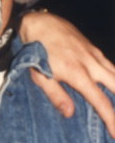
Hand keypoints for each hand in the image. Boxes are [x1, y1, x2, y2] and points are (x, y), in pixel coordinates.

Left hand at [20, 12, 114, 136]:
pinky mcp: (94, 48)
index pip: (100, 100)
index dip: (111, 118)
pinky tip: (114, 83)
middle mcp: (91, 64)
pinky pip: (111, 65)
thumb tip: (70, 114)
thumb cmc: (36, 52)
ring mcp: (95, 54)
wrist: (39, 24)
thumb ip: (56, 95)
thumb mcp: (39, 76)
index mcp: (77, 74)